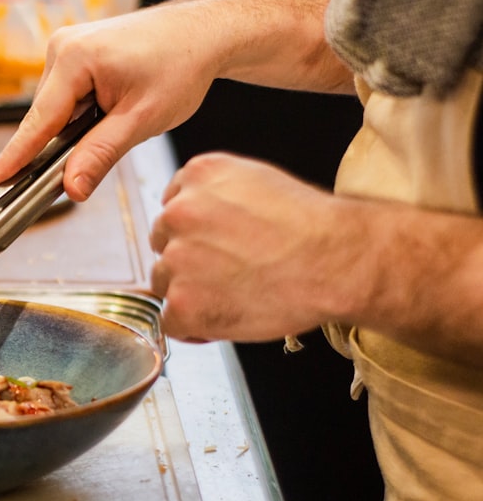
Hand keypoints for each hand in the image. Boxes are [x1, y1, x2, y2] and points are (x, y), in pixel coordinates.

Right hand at [0, 5, 221, 201]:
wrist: (203, 34)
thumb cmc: (180, 64)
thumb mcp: (141, 119)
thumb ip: (100, 155)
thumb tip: (71, 188)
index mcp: (74, 58)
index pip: (36, 122)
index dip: (14, 158)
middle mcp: (62, 48)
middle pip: (45, 119)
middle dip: (60, 147)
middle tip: (83, 168)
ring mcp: (67, 49)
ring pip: (55, 111)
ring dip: (75, 130)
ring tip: (116, 123)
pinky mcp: (76, 55)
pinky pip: (66, 99)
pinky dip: (81, 117)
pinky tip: (108, 115)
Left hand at [149, 152, 356, 341]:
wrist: (337, 262)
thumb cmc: (313, 227)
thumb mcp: (259, 181)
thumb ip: (217, 196)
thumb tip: (199, 223)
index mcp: (197, 175)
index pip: (173, 209)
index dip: (195, 234)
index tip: (216, 246)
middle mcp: (178, 212)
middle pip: (163, 245)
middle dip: (189, 261)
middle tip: (229, 272)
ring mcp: (176, 259)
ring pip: (165, 283)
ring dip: (190, 293)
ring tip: (235, 292)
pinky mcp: (182, 302)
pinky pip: (170, 321)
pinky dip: (193, 326)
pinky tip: (224, 315)